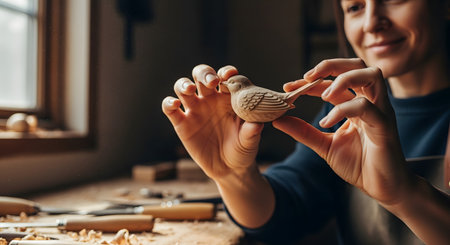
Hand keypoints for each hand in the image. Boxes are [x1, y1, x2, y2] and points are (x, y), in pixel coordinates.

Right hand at [162, 65, 263, 179]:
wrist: (228, 169)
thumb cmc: (243, 149)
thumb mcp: (250, 141)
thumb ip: (251, 131)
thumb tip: (257, 124)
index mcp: (228, 97)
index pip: (225, 77)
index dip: (226, 72)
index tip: (229, 75)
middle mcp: (210, 99)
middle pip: (202, 75)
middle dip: (205, 74)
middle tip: (212, 82)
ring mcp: (195, 109)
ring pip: (183, 86)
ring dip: (184, 84)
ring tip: (191, 90)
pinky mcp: (182, 123)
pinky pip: (170, 108)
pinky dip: (169, 102)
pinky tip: (175, 104)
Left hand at [274, 58, 413, 205]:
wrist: (382, 188)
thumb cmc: (359, 165)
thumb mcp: (324, 145)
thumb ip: (303, 131)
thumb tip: (277, 119)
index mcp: (356, 105)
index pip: (333, 81)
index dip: (310, 80)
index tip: (287, 87)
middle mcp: (371, 102)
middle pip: (357, 65)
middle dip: (331, 65)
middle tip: (308, 76)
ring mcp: (381, 111)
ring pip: (371, 75)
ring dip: (344, 78)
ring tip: (324, 95)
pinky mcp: (385, 125)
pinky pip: (366, 106)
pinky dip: (343, 110)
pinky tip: (326, 123)